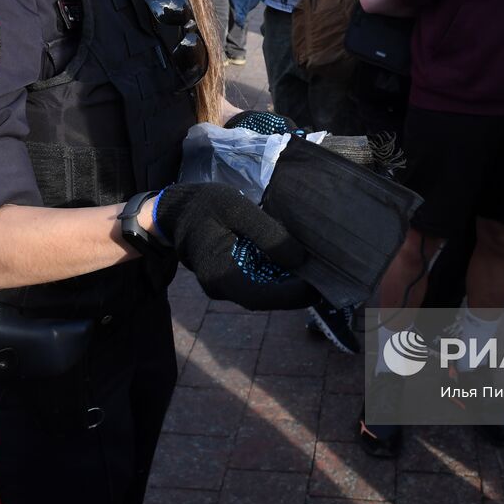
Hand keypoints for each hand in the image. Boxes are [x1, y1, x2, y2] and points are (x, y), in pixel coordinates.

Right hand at [151, 183, 316, 309]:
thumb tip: (299, 259)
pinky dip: (279, 275)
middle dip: (297, 291)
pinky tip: (297, 262)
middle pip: (266, 298)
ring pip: (264, 292)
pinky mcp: (231, 278)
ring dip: (290, 284)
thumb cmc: (205, 205)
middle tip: (328, 277)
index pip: (262, 297)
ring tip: (318, 268)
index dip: (293, 296)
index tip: (320, 286)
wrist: (175, 210)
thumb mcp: (236, 208)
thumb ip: (266, 233)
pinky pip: (258, 282)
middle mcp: (222, 288)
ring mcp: (225, 286)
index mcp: (219, 274)